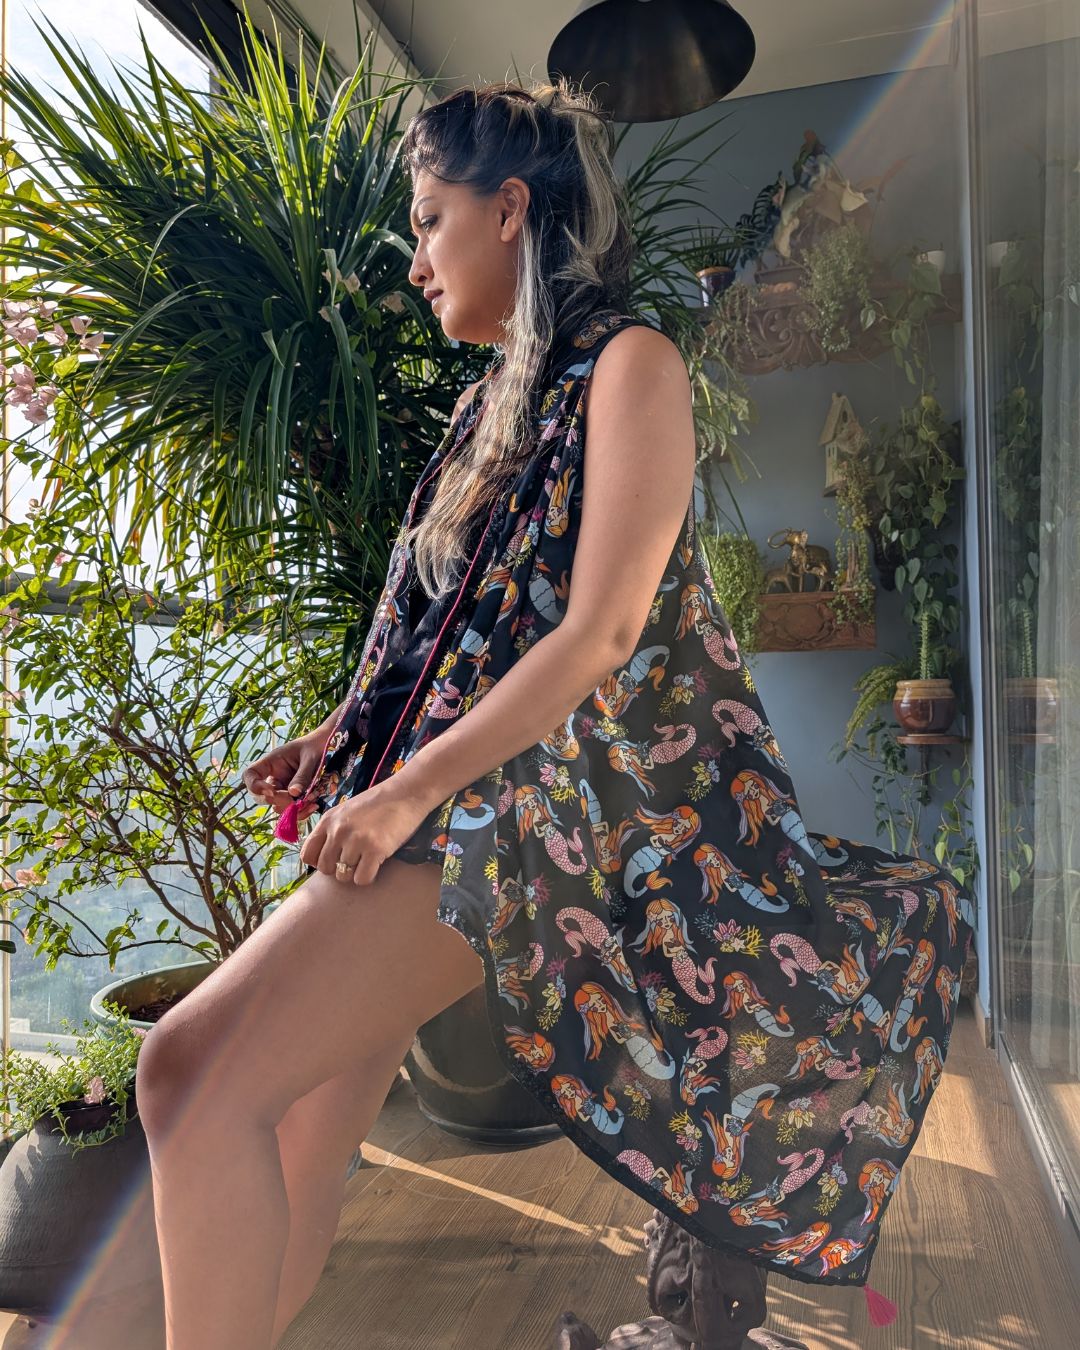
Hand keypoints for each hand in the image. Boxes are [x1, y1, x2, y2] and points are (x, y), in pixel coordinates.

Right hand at [243, 729, 330, 826]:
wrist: (327, 748)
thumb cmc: (316, 746)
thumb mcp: (310, 758)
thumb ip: (302, 775)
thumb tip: (293, 793)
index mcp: (271, 763)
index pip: (249, 775)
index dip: (254, 786)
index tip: (271, 791)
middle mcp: (273, 777)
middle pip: (261, 796)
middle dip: (278, 801)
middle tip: (297, 799)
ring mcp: (282, 789)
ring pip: (277, 807)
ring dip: (292, 809)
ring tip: (312, 799)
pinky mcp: (294, 797)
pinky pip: (291, 811)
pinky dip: (301, 812)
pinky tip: (314, 805)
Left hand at [299, 778, 430, 886]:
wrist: (407, 793)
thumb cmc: (378, 803)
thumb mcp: (347, 811)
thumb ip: (332, 829)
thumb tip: (323, 857)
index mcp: (328, 820)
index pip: (307, 854)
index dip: (319, 862)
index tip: (333, 860)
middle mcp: (338, 830)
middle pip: (325, 868)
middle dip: (338, 869)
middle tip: (354, 861)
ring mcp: (356, 840)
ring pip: (343, 876)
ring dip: (354, 873)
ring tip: (367, 860)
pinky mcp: (375, 849)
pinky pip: (361, 879)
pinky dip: (368, 877)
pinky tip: (376, 865)